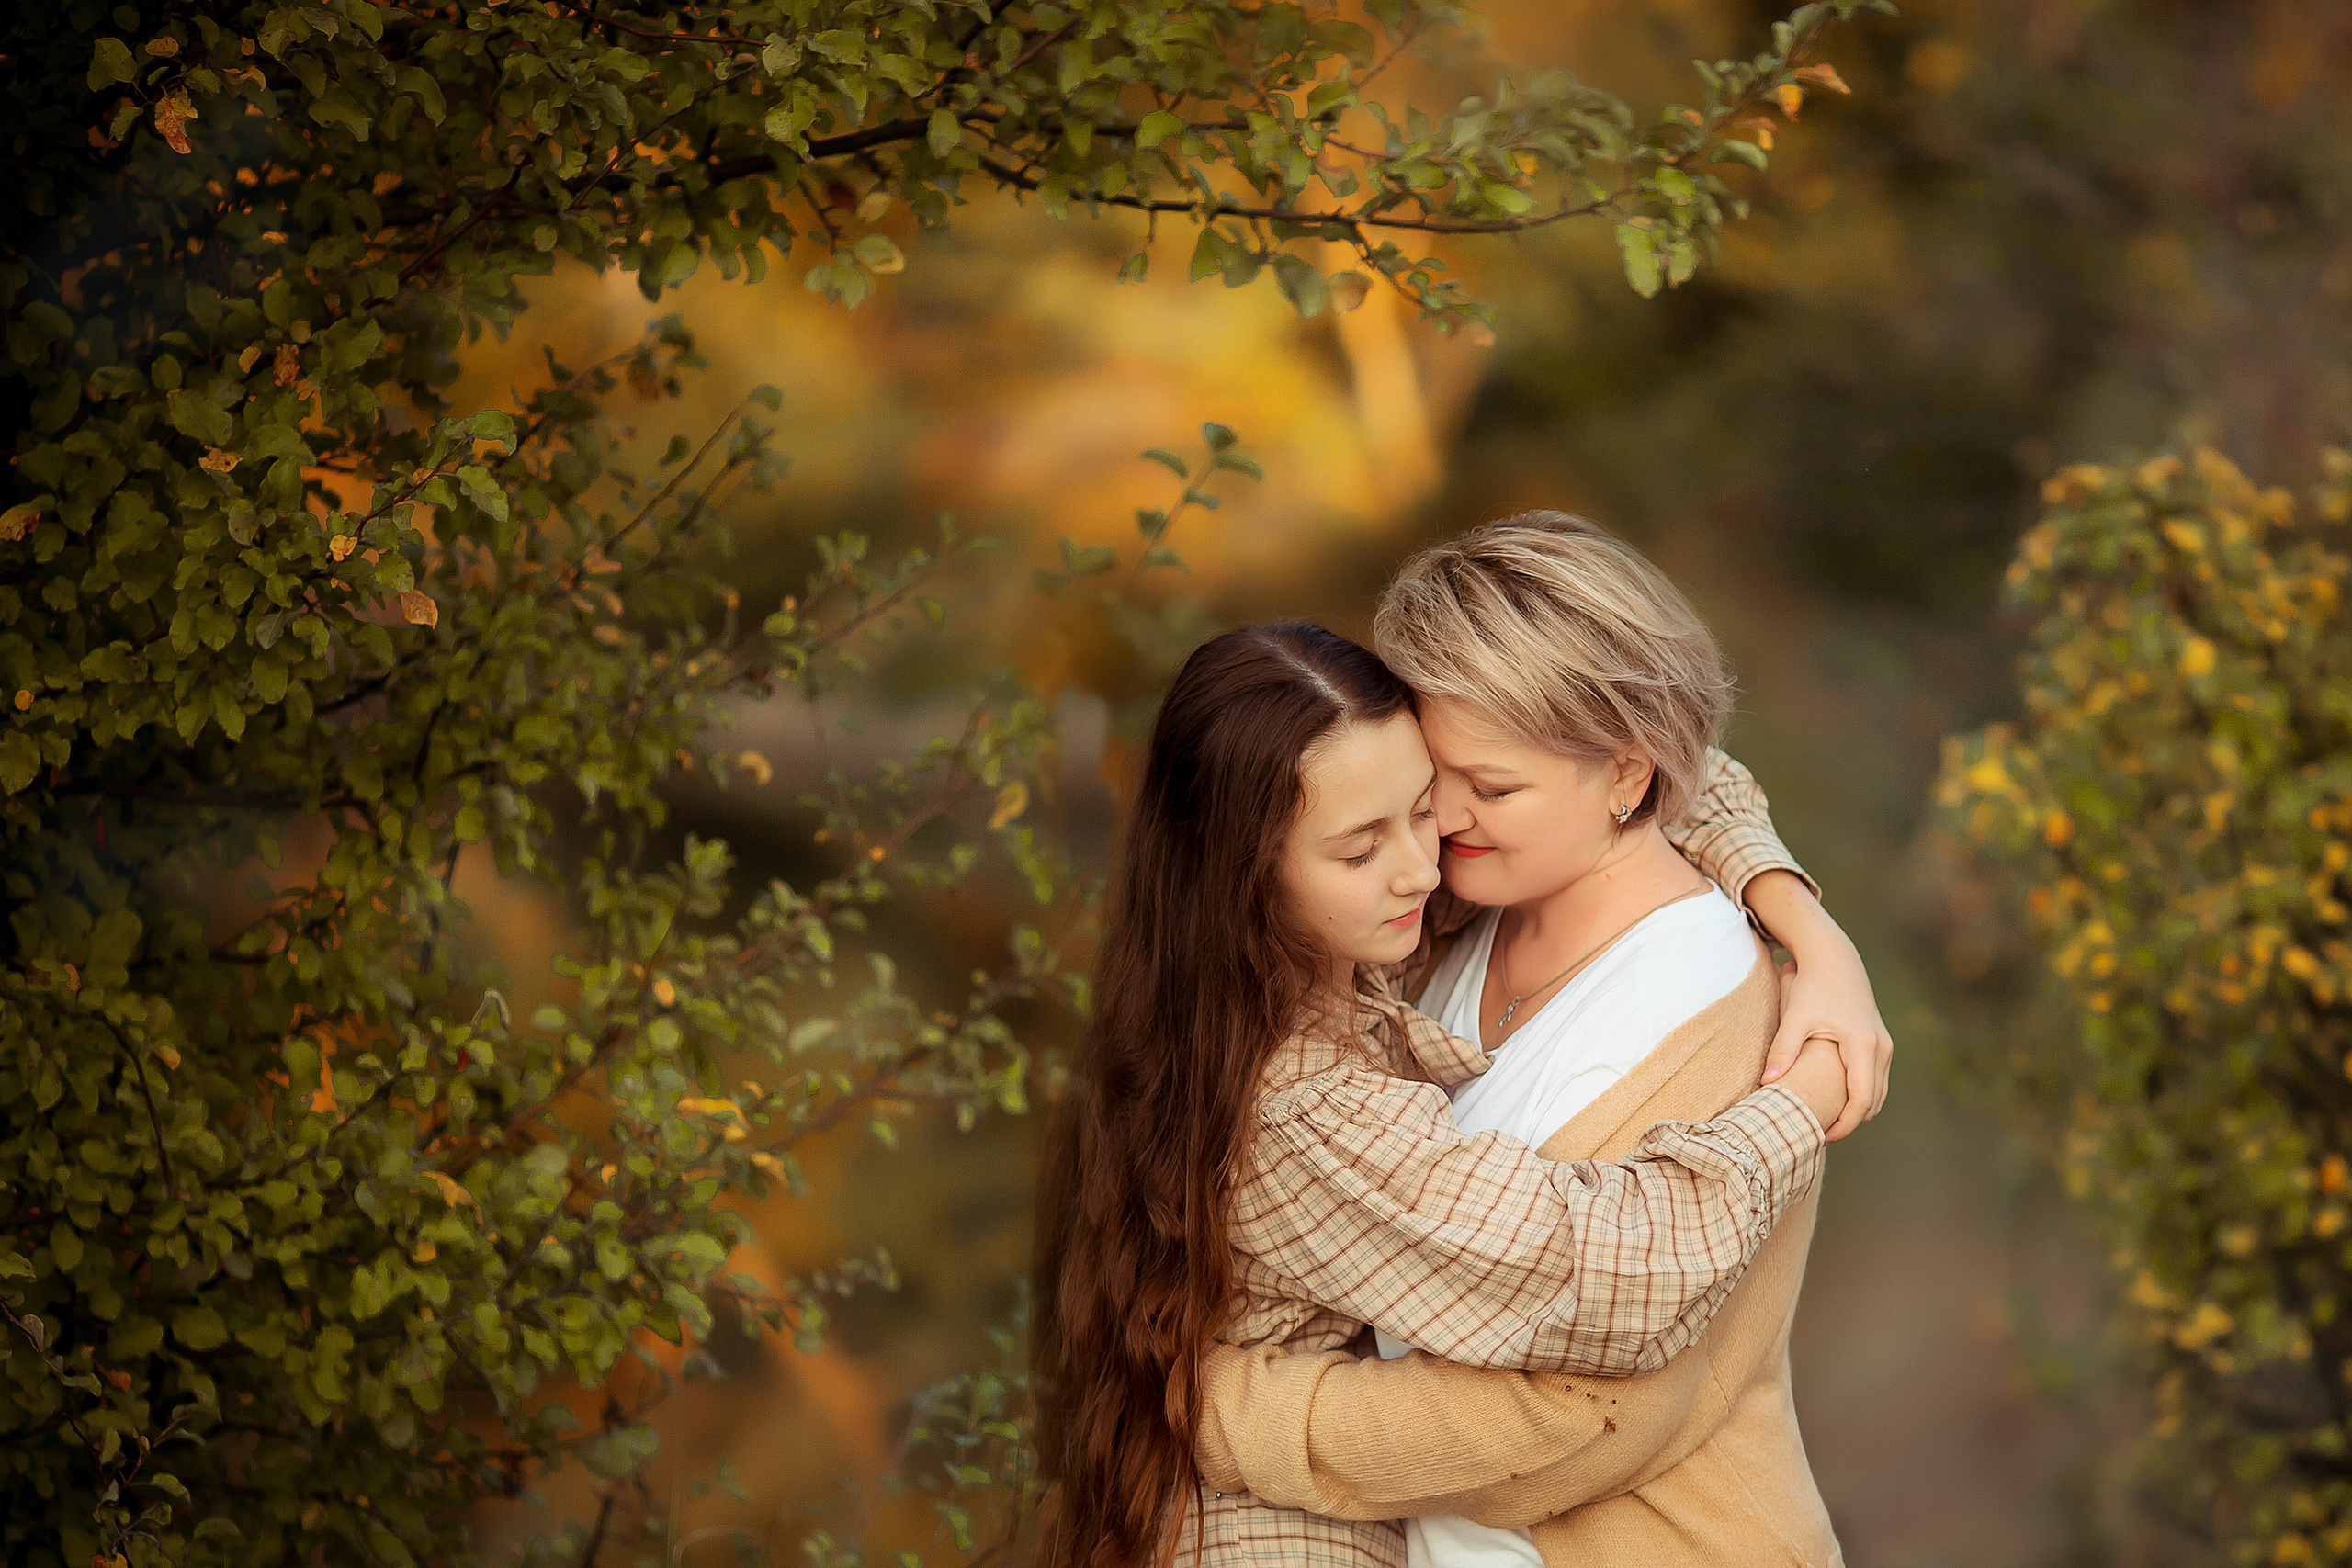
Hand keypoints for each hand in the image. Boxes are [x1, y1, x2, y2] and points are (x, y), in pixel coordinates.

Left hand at [1745, 870, 1891, 1141]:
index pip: (1862, 1099)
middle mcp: (1880, 1047)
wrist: (1835, 959)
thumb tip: (1766, 1082)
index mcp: (1863, 1044)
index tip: (1822, 1137)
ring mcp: (1884, 1045)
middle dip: (1849, 1122)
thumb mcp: (1795, 1016)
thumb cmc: (1813, 986)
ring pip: (1878, 1093)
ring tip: (1824, 1122)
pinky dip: (1860, 1096)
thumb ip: (1783, 1049)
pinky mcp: (1880, 1043)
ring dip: (1856, 1111)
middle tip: (1818, 1135)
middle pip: (1874, 1102)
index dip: (1845, 1124)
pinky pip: (1876, 1080)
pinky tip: (1833, 1102)